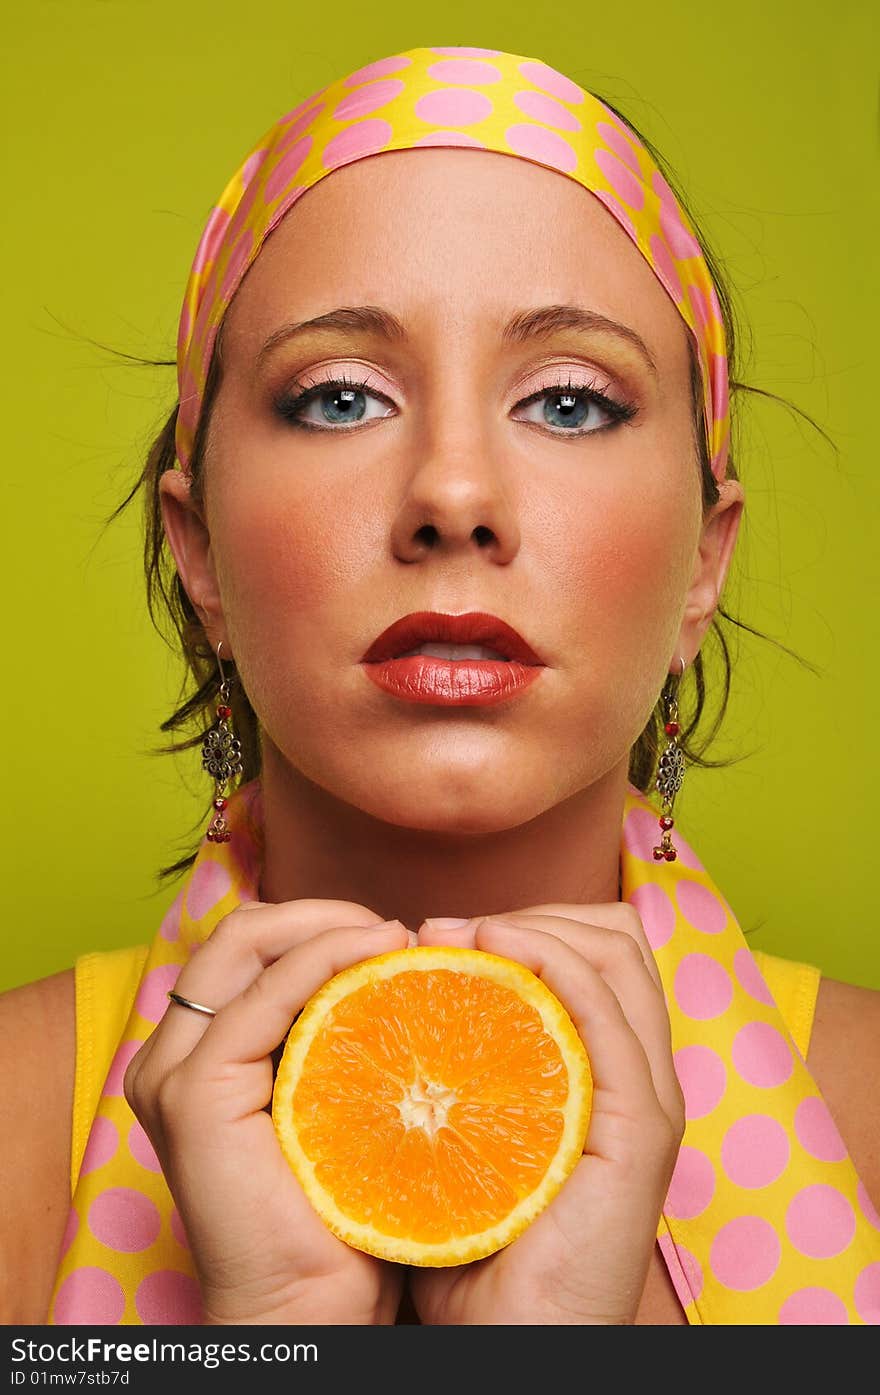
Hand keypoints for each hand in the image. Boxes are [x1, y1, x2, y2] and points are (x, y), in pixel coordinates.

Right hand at [124, 900, 410, 1324]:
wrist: (309, 1305)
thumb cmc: (336, 1207)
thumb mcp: (332, 1096)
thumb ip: (334, 1030)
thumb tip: (393, 956)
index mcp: (197, 1053)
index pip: (250, 946)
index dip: (318, 923)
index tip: (389, 936)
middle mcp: (172, 1053)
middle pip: (241, 932)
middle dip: (322, 913)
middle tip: (393, 931)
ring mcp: (174, 1070)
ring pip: (245, 943)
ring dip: (328, 925)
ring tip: (394, 938)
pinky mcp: (194, 1092)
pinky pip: (262, 996)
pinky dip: (322, 959)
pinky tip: (376, 957)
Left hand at [409, 904, 684, 1324]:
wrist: (507, 1347)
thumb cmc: (475, 1248)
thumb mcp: (464, 1139)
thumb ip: (457, 1072)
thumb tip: (394, 994)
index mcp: (608, 1075)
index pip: (595, 953)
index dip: (528, 922)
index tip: (445, 934)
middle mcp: (640, 1075)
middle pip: (613, 938)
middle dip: (530, 912)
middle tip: (446, 930)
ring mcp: (647, 1099)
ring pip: (617, 957)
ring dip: (535, 924)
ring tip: (461, 936)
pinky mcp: (639, 1129)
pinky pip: (606, 1015)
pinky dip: (554, 963)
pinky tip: (496, 950)